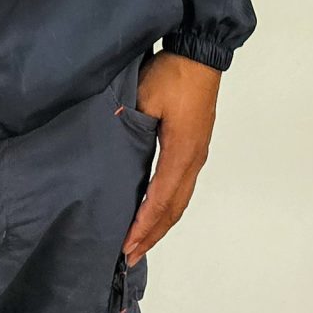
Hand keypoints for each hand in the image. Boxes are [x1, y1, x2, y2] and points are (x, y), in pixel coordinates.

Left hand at [121, 52, 220, 266]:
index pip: (160, 199)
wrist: (200, 54)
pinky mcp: (195, 146)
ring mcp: (197, 154)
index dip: (143, 225)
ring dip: (161, 225)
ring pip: (180, 200)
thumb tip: (112, 149)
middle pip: (174, 208)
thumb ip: (129, 125)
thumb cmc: (173, 74)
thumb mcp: (145, 97)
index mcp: (181, 152)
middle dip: (152, 235)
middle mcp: (193, 160)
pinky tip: (156, 212)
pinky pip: (182, 187)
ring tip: (142, 243)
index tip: (127, 246)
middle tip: (130, 257)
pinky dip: (168, 207)